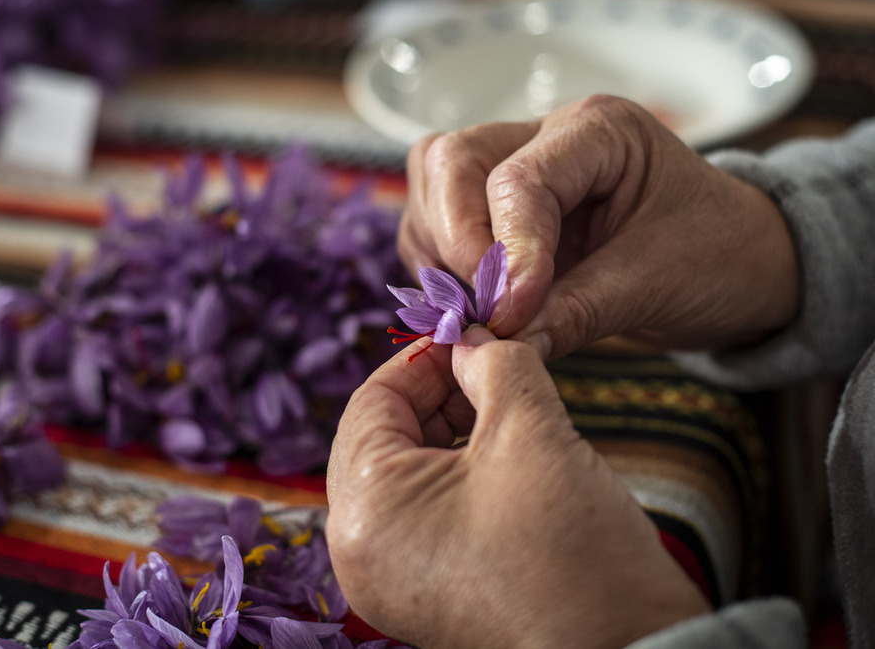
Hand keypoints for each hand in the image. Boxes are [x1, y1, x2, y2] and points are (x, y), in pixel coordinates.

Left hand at [326, 327, 710, 648]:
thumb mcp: (529, 430)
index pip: (372, 401)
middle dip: (439, 395)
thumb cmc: (571, 548)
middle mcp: (359, 553)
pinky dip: (455, 477)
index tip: (471, 333)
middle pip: (384, 439)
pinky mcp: (421, 598)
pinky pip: (421, 515)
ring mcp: (388, 582)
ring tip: (507, 408)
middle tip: (493, 365)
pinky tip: (503, 457)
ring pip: (405, 475)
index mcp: (364, 510)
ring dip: (450, 433)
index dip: (425, 357)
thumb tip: (472, 338)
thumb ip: (493, 364)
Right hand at [398, 95, 798, 357]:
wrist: (738, 267)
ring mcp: (515, 169)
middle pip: (450, 162)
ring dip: (441, 257)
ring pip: (432, 191)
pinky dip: (441, 271)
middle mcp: (546, 137)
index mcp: (598, 131)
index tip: (509, 316)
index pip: (518, 179)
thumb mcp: (656, 284)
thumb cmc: (718, 257)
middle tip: (483, 308)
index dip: (505, 251)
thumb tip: (498, 343)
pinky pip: (437, 229)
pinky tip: (474, 305)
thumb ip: (574, 312)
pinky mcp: (496, 211)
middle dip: (454, 240)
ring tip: (481, 311)